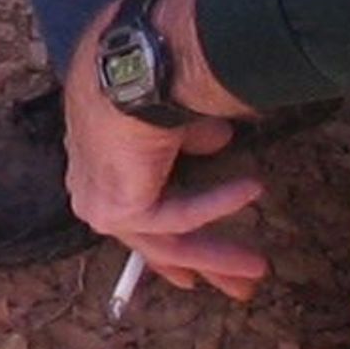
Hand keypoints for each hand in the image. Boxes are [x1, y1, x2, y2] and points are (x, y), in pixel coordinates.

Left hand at [61, 0, 267, 300]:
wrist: (132, 63)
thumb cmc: (143, 72)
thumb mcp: (172, 111)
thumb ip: (189, 137)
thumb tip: (217, 141)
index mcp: (97, 159)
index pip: (135, 208)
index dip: (168, 239)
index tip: (191, 270)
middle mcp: (92, 185)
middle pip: (153, 238)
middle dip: (201, 261)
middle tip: (239, 284)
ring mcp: (101, 201)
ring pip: (167, 240)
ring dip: (216, 254)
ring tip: (257, 268)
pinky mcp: (121, 209)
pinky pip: (179, 217)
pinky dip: (216, 204)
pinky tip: (252, 188)